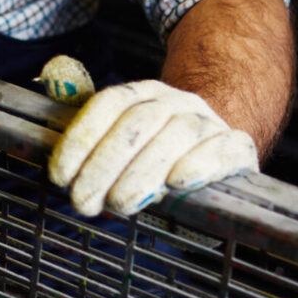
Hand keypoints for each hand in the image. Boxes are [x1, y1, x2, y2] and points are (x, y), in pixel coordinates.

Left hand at [46, 79, 256, 217]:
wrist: (219, 150)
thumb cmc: (160, 159)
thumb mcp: (127, 150)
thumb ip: (96, 150)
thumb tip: (60, 172)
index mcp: (143, 94)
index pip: (108, 104)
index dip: (80, 139)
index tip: (59, 176)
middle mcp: (176, 100)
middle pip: (139, 122)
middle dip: (105, 164)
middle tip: (84, 202)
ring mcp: (209, 121)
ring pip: (178, 133)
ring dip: (144, 171)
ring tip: (121, 203)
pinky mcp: (239, 146)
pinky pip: (222, 149)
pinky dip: (200, 163)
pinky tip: (177, 182)